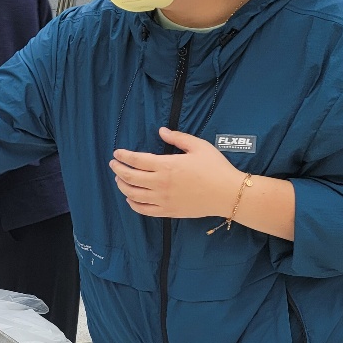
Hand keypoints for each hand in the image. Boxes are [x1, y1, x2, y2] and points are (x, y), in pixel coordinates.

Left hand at [110, 127, 243, 218]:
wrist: (228, 194)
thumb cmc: (216, 168)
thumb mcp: (199, 146)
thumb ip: (178, 138)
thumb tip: (161, 131)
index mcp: (167, 166)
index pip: (136, 160)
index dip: (123, 156)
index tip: (117, 153)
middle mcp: (160, 184)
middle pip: (130, 177)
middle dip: (118, 169)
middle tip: (113, 164)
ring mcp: (163, 199)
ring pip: (133, 194)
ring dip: (122, 186)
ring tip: (119, 179)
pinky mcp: (168, 211)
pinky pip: (143, 210)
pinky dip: (133, 204)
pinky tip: (130, 198)